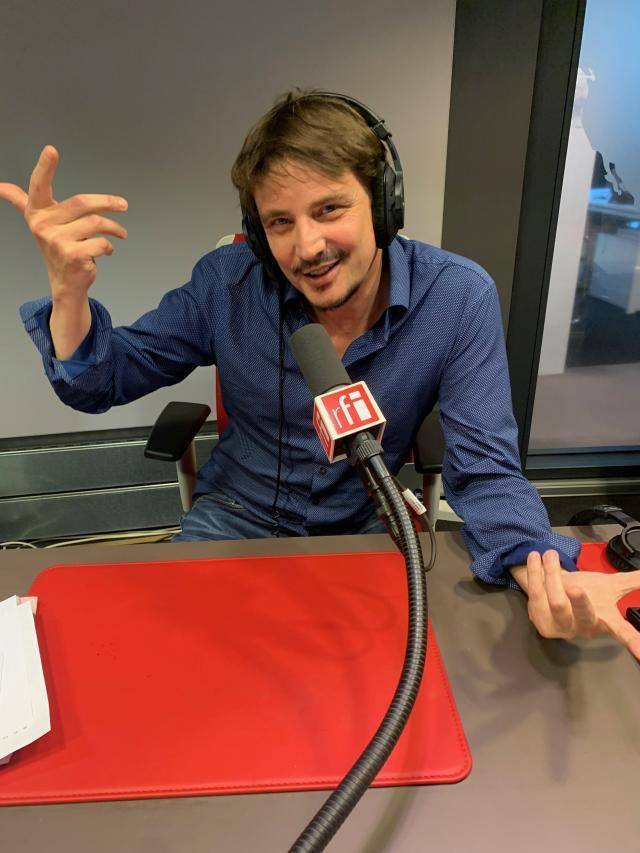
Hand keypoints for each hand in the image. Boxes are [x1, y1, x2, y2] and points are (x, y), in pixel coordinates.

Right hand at [0, 145, 127, 302]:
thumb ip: (20, 201)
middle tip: (123, 205)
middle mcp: (44, 225)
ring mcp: (58, 241)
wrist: (65, 282)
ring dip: (114, 228)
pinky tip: (107, 250)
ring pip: (96, 223)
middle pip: (82, 203)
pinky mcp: (73, 255)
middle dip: (108, 202)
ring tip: (119, 233)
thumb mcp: (37, 222)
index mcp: (37, 212)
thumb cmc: (55, 247)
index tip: (51, 150)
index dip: (44, 167)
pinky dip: (110, 246)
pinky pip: (101, 242)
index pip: (39, 185)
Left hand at [515, 550, 639, 659]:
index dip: (634, 642)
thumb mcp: (611, 585)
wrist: (556, 592)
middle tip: (576, 586)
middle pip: (584, 615)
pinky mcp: (541, 624)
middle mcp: (584, 627)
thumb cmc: (588, 591)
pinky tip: (536, 558)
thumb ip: (633, 581)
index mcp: (606, 621)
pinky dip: (535, 572)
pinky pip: (536, 594)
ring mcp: (562, 628)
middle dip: (579, 601)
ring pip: (555, 601)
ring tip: (550, 554)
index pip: (623, 632)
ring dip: (551, 573)